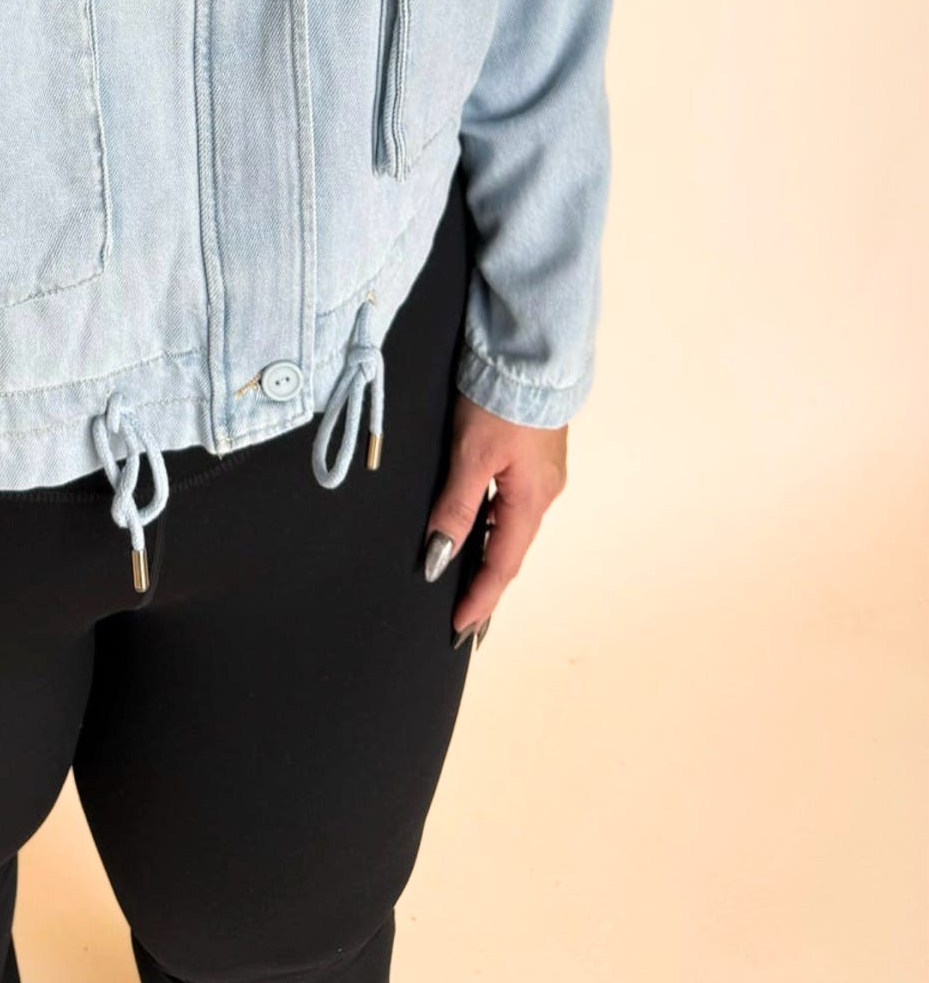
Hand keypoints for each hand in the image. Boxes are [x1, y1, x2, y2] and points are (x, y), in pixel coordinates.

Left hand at [423, 396, 568, 642]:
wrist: (529, 352)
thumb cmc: (500, 400)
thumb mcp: (470, 455)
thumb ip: (455, 508)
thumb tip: (439, 558)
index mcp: (531, 500)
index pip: (502, 565)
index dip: (481, 599)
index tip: (461, 630)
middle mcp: (543, 493)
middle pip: (510, 550)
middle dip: (487, 585)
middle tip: (465, 617)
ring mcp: (542, 474)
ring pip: (512, 526)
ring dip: (490, 555)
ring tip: (468, 583)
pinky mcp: (534, 455)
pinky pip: (513, 503)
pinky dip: (495, 525)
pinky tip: (479, 528)